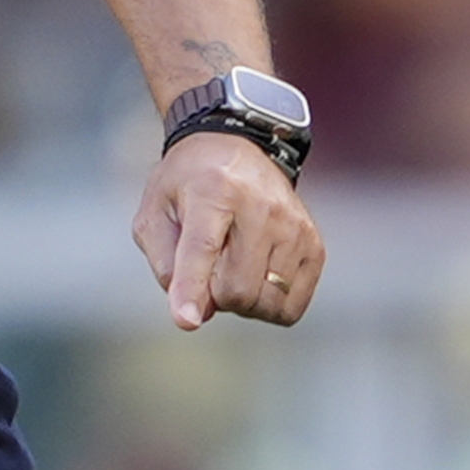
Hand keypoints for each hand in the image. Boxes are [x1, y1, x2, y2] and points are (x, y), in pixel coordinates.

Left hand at [132, 131, 323, 329]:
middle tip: (207, 269)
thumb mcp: (155, 212)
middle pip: (237, 288)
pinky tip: (255, 277)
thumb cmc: (186, 187)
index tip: (186, 320)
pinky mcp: (315, 246)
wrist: (235, 149)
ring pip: (266, 303)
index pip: (201, 249)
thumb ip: (165, 264)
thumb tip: (195, 314)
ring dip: (241, 302)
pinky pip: (291, 308)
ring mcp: (295, 228)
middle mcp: (262, 208)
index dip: (192, 287)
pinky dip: (268, 306)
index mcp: (213, 191)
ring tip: (231, 269)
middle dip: (213, 296)